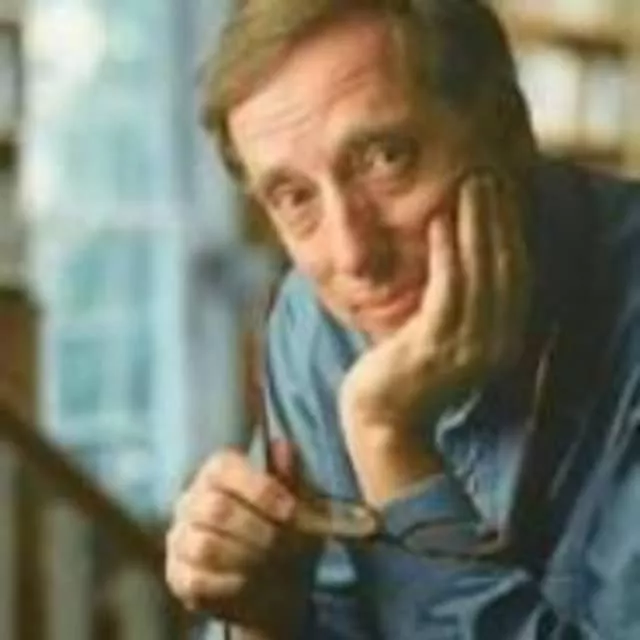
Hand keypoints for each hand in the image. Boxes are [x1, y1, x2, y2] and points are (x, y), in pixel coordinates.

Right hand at [165, 442, 318, 636]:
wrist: (278, 583)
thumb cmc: (285, 529)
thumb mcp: (297, 501)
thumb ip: (289, 475)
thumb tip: (282, 445)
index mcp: (218, 471)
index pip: (225, 467)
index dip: (260, 489)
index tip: (291, 511)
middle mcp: (192, 499)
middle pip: (216, 508)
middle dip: (258, 529)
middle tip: (284, 545)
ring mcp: (180, 537)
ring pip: (204, 545)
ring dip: (245, 557)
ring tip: (270, 564)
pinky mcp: (177, 575)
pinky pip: (197, 580)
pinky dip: (230, 584)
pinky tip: (250, 582)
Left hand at [340, 170, 529, 431]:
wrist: (382, 417)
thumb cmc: (409, 370)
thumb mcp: (445, 333)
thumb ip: (461, 301)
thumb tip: (460, 251)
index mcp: (503, 340)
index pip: (517, 274)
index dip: (513, 231)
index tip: (504, 193)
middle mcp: (496, 344)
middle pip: (507, 268)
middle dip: (500, 219)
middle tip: (489, 177)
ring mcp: (470, 347)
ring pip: (482, 273)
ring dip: (477, 226)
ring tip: (471, 186)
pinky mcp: (437, 346)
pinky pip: (448, 289)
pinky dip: (447, 252)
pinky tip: (440, 222)